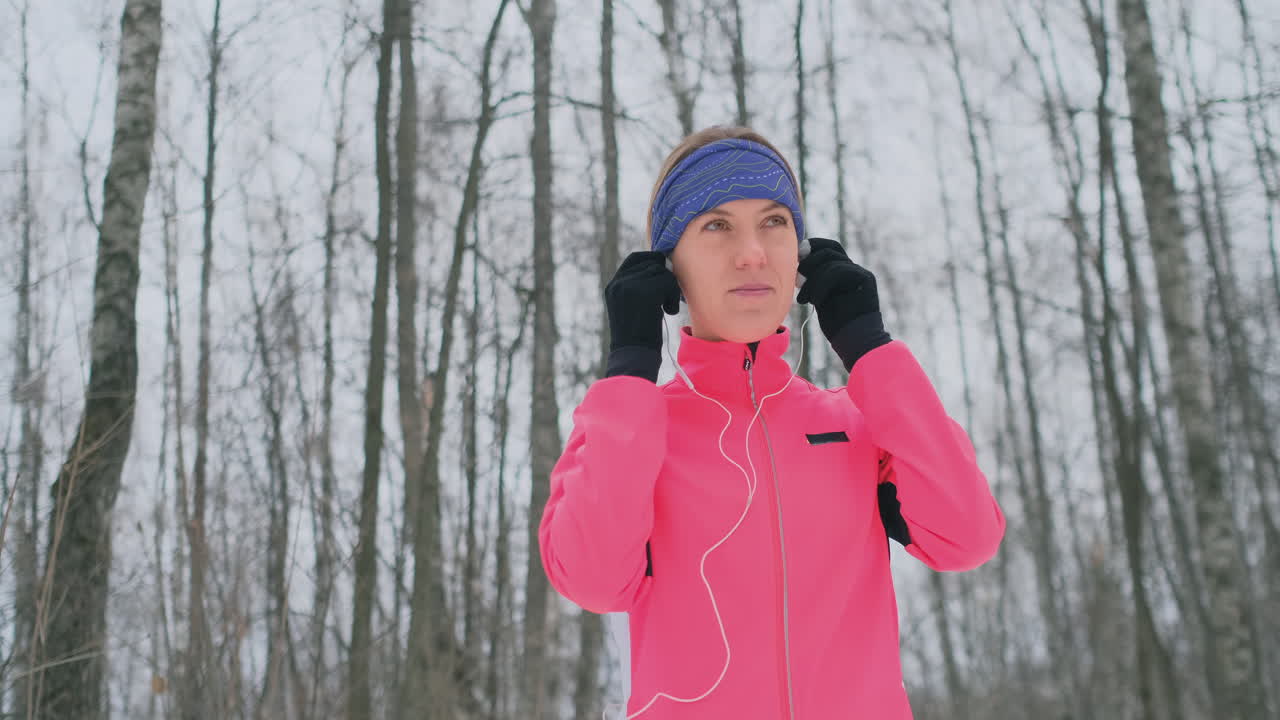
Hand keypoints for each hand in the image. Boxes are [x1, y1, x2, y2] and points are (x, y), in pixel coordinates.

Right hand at [602, 252, 679, 381]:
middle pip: (652, 262)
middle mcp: (618, 283)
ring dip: (671, 289)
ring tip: (668, 308)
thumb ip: (639, 287)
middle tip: (668, 298)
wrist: (633, 355)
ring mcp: (629, 286)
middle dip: (665, 278)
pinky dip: (673, 296)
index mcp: (613, 286)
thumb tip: (662, 266)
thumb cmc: (637, 336)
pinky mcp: (643, 292)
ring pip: (661, 272)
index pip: (635, 259)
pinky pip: (667, 282)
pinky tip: (670, 311)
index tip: (664, 278)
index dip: (654, 263)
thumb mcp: (632, 307)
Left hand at [796, 237, 890, 369]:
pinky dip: (821, 285)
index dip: (812, 246)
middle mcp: (853, 269)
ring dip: (812, 278)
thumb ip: (813, 280)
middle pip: (830, 249)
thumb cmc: (836, 323)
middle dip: (810, 259)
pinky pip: (838, 271)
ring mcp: (861, 273)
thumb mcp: (818, 297)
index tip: (796, 257)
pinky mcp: (866, 279)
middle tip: (797, 277)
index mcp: (843, 270)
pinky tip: (813, 301)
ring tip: (804, 297)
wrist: (854, 340)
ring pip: (831, 260)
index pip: (828, 248)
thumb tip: (796, 266)